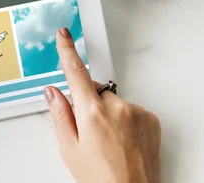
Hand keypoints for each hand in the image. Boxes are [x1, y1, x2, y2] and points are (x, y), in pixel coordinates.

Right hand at [44, 28, 160, 182]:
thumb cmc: (100, 179)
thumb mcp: (69, 149)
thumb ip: (60, 115)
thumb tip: (52, 92)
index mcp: (92, 113)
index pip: (75, 72)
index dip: (68, 51)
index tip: (64, 35)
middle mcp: (117, 107)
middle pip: (94, 90)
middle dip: (87, 102)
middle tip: (87, 131)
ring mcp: (136, 112)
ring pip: (113, 101)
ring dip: (107, 113)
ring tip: (108, 142)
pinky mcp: (151, 119)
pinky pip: (130, 110)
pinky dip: (124, 120)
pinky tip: (121, 141)